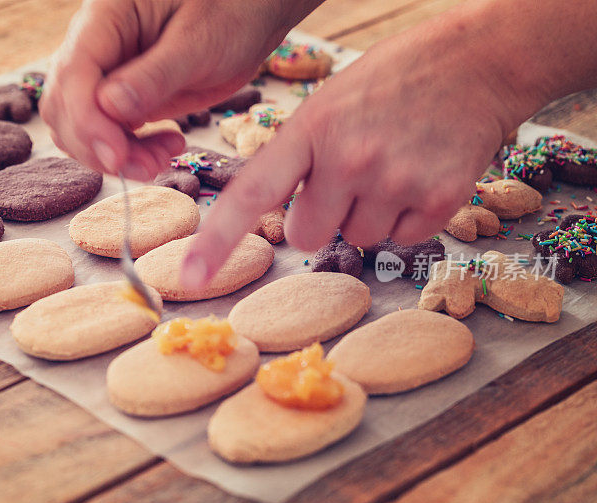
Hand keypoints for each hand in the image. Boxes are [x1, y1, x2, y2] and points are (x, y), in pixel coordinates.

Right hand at [39, 0, 320, 179]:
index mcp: (105, 17)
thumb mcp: (200, 41)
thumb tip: (109, 106)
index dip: (87, 121)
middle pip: (66, 108)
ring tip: (164, 158)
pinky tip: (166, 150)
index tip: (116, 156)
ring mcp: (107, 76)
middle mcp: (96, 47)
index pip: (74, 74)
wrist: (252, 15)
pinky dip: (130, 155)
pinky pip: (109, 136)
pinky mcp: (124, 101)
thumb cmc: (232, 11)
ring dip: (114, 157)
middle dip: (99, 147)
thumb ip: (156, 74)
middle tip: (148, 167)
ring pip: (81, 129)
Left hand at [181, 4, 548, 287]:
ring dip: (370, 216)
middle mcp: (348, 158)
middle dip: (321, 219)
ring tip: (392, 166)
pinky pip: (405, 238)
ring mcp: (395, 180)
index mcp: (310, 129)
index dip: (216, 240)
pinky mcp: (441, 198)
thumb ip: (301, 157)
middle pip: (308, 236)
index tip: (191, 275)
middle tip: (349, 179)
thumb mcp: (329, 102)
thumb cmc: (394, 80)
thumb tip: (288, 217)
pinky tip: (420, 175)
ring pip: (359, 240)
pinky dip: (409, 217)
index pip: (251, 194)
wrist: (478, 60)